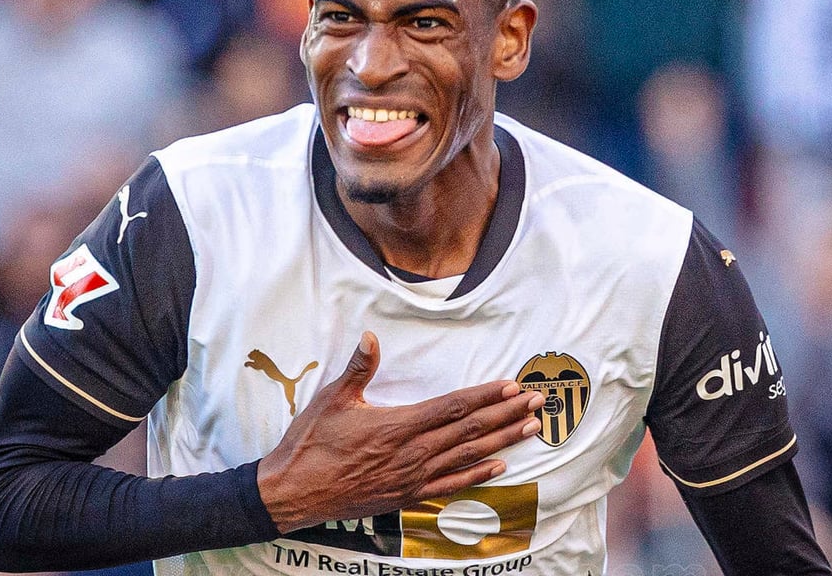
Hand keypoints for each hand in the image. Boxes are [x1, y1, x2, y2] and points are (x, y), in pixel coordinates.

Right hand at [256, 331, 543, 532]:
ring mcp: (412, 477)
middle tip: (537, 402)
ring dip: (503, 442)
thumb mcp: (332, 399)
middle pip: (470, 430)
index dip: (486, 396)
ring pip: (468, 457)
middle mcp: (412, 453)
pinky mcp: (407, 495)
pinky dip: (478, 475)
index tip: (511, 386)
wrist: (294, 493)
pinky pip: (451, 484)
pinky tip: (499, 466)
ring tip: (530, 429)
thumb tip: (370, 336)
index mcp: (398, 425)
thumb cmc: (311, 443)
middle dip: (507, 415)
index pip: (453, 407)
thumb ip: (358, 368)